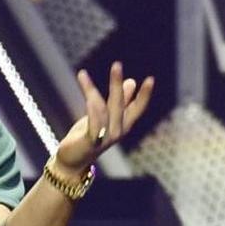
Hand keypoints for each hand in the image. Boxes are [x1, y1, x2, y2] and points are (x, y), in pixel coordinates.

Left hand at [53, 61, 154, 176]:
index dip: (144, 95)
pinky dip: (92, 110)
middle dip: (117, 84)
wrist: (74, 160)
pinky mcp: (91, 142)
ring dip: (92, 92)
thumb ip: (121, 101)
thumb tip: (131, 82)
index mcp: (124, 124)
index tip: (150, 80)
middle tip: (116, 65)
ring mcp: (105, 138)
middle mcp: (118, 131)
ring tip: (83, 75)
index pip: (138, 108)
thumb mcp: (106, 116)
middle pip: (118, 105)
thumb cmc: (91, 137)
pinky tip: (88, 97)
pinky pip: (93, 124)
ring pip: (103, 110)